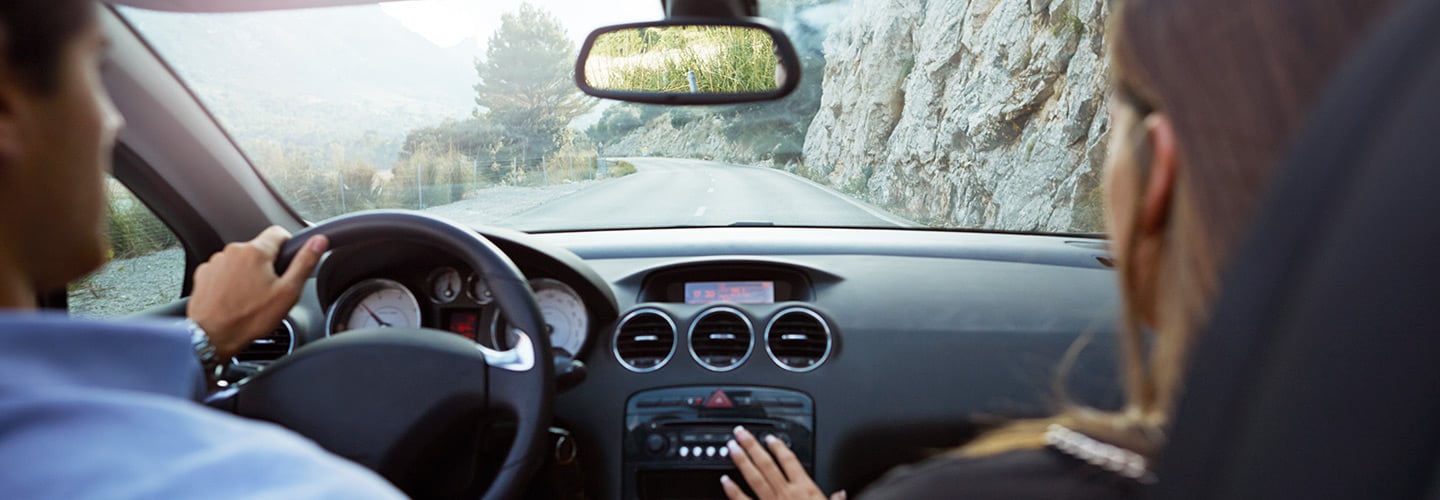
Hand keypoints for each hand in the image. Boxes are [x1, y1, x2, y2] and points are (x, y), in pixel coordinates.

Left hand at [187, 226, 327, 358]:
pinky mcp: (204, 274)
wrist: (212, 336)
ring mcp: (216, 262)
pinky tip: (233, 299)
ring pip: (240, 260)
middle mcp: (233, 251)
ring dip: (247, 273)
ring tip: (250, 298)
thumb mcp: (287, 292)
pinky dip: (229, 281)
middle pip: (258, 249)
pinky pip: (223, 271)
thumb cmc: (249, 318)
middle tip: (270, 290)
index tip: (287, 263)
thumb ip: (304, 262)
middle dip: (266, 265)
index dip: (288, 245)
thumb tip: (319, 240)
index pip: (278, 232)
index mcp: (256, 252)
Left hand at [722, 426, 845, 499]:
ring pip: (755, 478)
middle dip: (753, 446)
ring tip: (731, 448)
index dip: (779, 447)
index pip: (790, 461)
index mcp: (806, 490)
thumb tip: (841, 494)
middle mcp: (787, 493)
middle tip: (741, 433)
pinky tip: (724, 481)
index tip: (770, 438)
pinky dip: (733, 492)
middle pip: (767, 464)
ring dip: (742, 462)